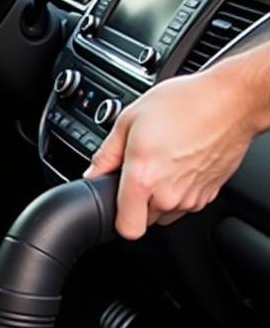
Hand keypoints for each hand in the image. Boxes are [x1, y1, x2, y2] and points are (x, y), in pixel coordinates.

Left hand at [84, 61, 260, 239]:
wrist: (234, 99)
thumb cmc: (186, 103)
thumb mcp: (131, 119)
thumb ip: (106, 154)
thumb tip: (93, 174)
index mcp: (143, 178)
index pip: (126, 229)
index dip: (118, 219)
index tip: (118, 205)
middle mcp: (168, 195)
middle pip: (144, 219)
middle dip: (139, 200)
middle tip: (145, 169)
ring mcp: (191, 197)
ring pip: (165, 213)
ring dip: (161, 196)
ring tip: (166, 164)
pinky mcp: (209, 194)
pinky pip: (186, 203)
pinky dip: (182, 190)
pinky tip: (183, 164)